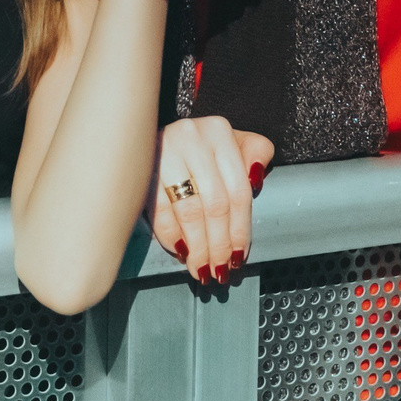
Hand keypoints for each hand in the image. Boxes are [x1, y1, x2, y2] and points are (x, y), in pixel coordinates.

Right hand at [146, 115, 273, 285]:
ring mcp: (165, 151)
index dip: (241, 230)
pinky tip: (181, 251)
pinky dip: (170, 235)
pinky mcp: (142, 169)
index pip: (238, 190)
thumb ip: (255, 153)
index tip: (239, 256)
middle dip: (219, 244)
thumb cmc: (199, 145)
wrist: (145, 131)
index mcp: (219, 131)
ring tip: (202, 267)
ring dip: (197, 247)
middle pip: (215, 204)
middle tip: (220, 268)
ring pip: (189, 211)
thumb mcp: (232, 141)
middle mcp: (192, 137)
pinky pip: (159, 210)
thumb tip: (257, 180)